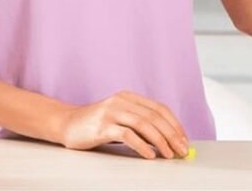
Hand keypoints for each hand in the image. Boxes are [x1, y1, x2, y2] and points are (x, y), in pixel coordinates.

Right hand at [57, 90, 189, 159]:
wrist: (67, 124)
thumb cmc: (96, 125)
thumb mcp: (120, 118)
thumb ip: (139, 124)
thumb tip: (168, 141)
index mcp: (128, 97)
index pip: (159, 108)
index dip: (175, 124)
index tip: (184, 140)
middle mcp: (121, 101)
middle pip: (154, 116)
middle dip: (172, 134)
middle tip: (181, 151)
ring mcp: (111, 112)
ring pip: (143, 124)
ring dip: (160, 141)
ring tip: (169, 154)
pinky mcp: (102, 126)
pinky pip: (127, 134)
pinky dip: (141, 145)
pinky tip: (150, 155)